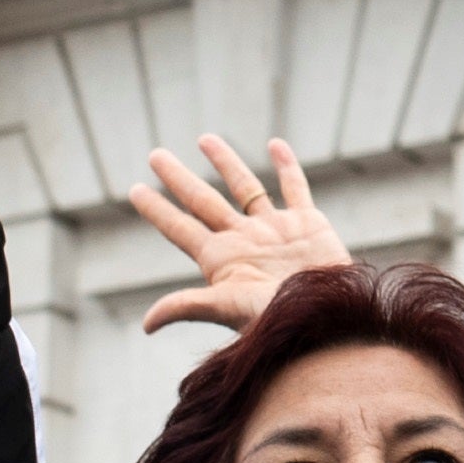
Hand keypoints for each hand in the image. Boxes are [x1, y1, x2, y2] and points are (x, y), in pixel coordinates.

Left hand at [132, 135, 347, 335]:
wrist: (328, 318)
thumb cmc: (277, 317)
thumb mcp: (227, 308)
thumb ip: (187, 305)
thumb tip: (146, 324)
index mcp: (221, 258)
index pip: (179, 227)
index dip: (157, 209)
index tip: (135, 190)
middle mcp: (243, 240)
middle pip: (202, 201)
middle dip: (178, 179)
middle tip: (155, 155)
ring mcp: (274, 230)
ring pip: (245, 187)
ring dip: (225, 163)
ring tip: (204, 138)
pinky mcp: (308, 224)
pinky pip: (295, 189)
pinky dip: (287, 166)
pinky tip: (276, 145)